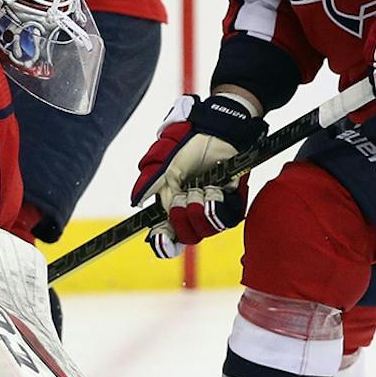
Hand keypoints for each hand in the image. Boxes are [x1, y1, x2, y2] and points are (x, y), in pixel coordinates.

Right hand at [132, 90, 264, 255]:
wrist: (215, 134)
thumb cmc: (190, 151)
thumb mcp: (169, 170)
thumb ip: (159, 190)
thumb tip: (143, 207)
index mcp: (177, 207)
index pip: (170, 235)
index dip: (164, 242)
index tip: (161, 237)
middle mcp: (195, 213)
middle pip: (188, 236)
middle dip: (181, 216)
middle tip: (183, 194)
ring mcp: (213, 209)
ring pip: (204, 229)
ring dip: (198, 208)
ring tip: (199, 188)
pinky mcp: (232, 203)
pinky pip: (225, 218)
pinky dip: (214, 203)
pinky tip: (213, 189)